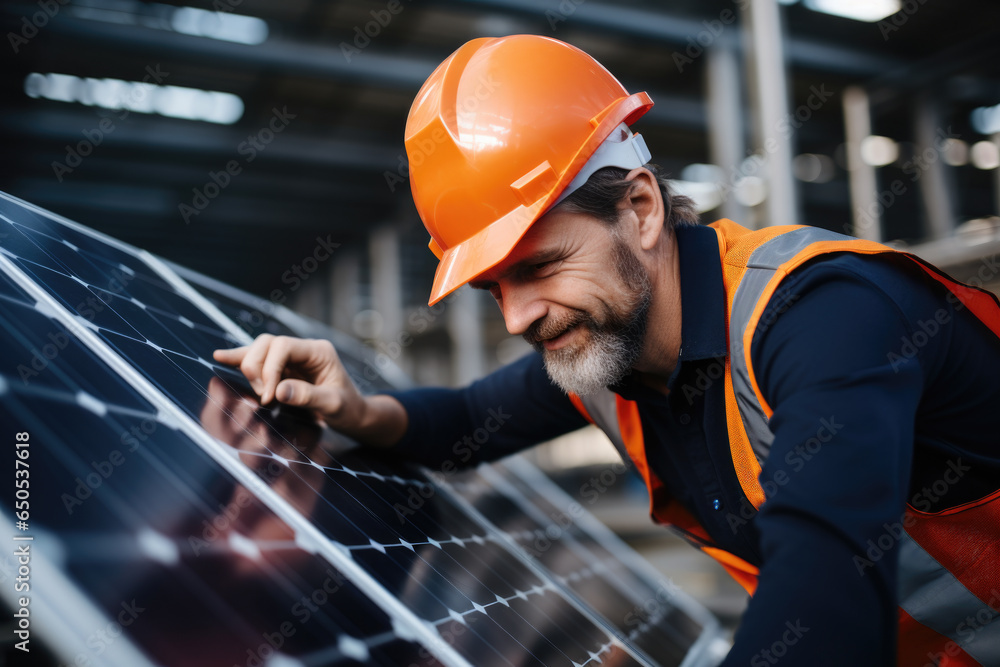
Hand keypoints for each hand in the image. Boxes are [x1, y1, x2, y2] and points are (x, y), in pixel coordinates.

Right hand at [213, 335, 406, 446]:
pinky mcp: (282, 369)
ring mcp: (292, 358)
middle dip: (257, 368)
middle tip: (264, 397)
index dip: (269, 368)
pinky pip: (258, 360)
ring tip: (254, 389)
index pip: (283, 346)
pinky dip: (240, 359)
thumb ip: (309, 396)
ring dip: (249, 367)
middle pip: (267, 343)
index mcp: (319, 351)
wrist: (352, 414)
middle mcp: (303, 349)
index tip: (269, 397)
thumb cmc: (348, 409)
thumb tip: (279, 391)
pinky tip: (221, 357)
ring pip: (259, 349)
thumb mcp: (334, 405)